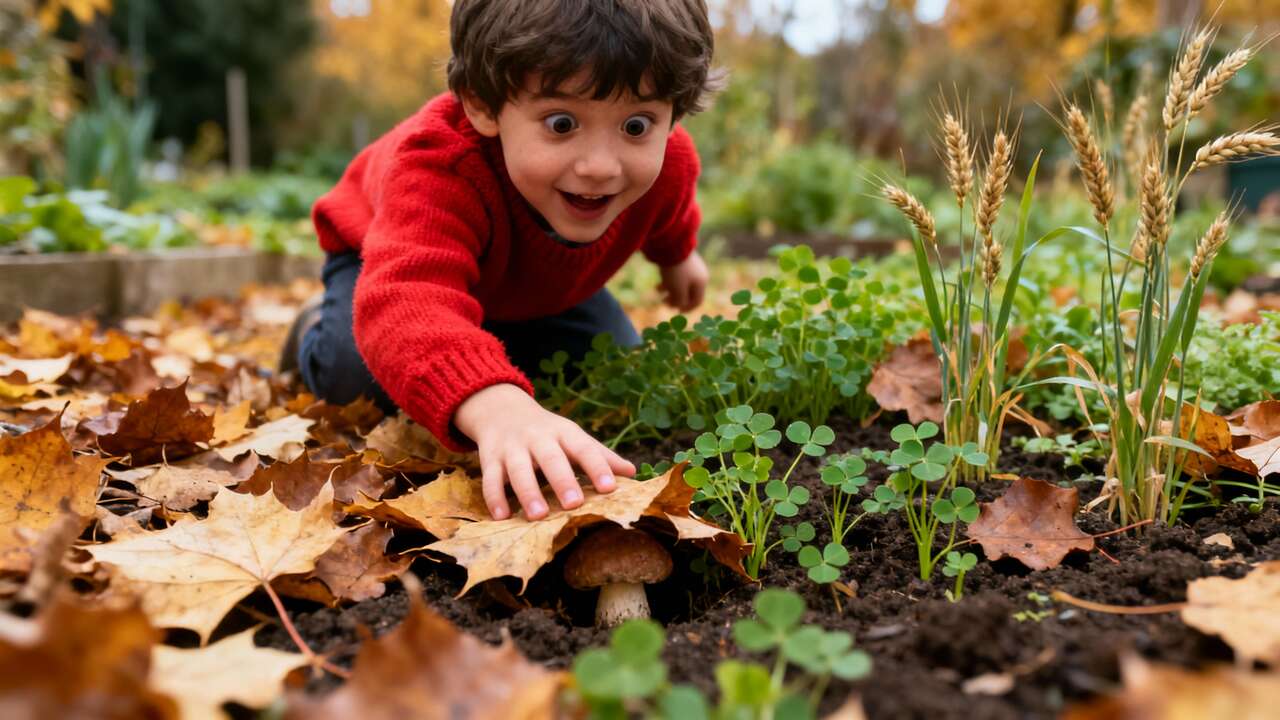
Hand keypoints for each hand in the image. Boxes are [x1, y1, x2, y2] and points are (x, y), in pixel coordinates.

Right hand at [453, 384, 635, 520]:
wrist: (500, 409)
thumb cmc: (547, 431)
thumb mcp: (573, 437)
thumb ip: (600, 455)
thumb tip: (633, 473)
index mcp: (564, 432)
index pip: (585, 448)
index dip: (599, 467)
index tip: (611, 487)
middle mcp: (538, 438)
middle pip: (551, 458)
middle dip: (563, 480)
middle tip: (574, 503)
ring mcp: (512, 447)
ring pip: (519, 470)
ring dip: (528, 492)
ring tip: (539, 515)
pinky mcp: (490, 457)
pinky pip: (490, 478)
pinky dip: (494, 497)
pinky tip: (502, 516)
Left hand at [657, 250, 707, 312]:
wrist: (672, 245)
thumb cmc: (676, 271)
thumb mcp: (678, 290)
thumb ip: (680, 301)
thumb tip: (680, 306)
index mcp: (701, 283)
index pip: (697, 301)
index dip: (687, 309)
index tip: (676, 312)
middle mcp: (699, 274)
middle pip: (688, 292)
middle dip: (676, 299)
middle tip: (664, 302)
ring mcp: (691, 266)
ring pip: (680, 283)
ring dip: (669, 290)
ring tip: (657, 291)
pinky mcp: (682, 259)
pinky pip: (676, 274)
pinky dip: (668, 280)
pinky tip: (658, 283)